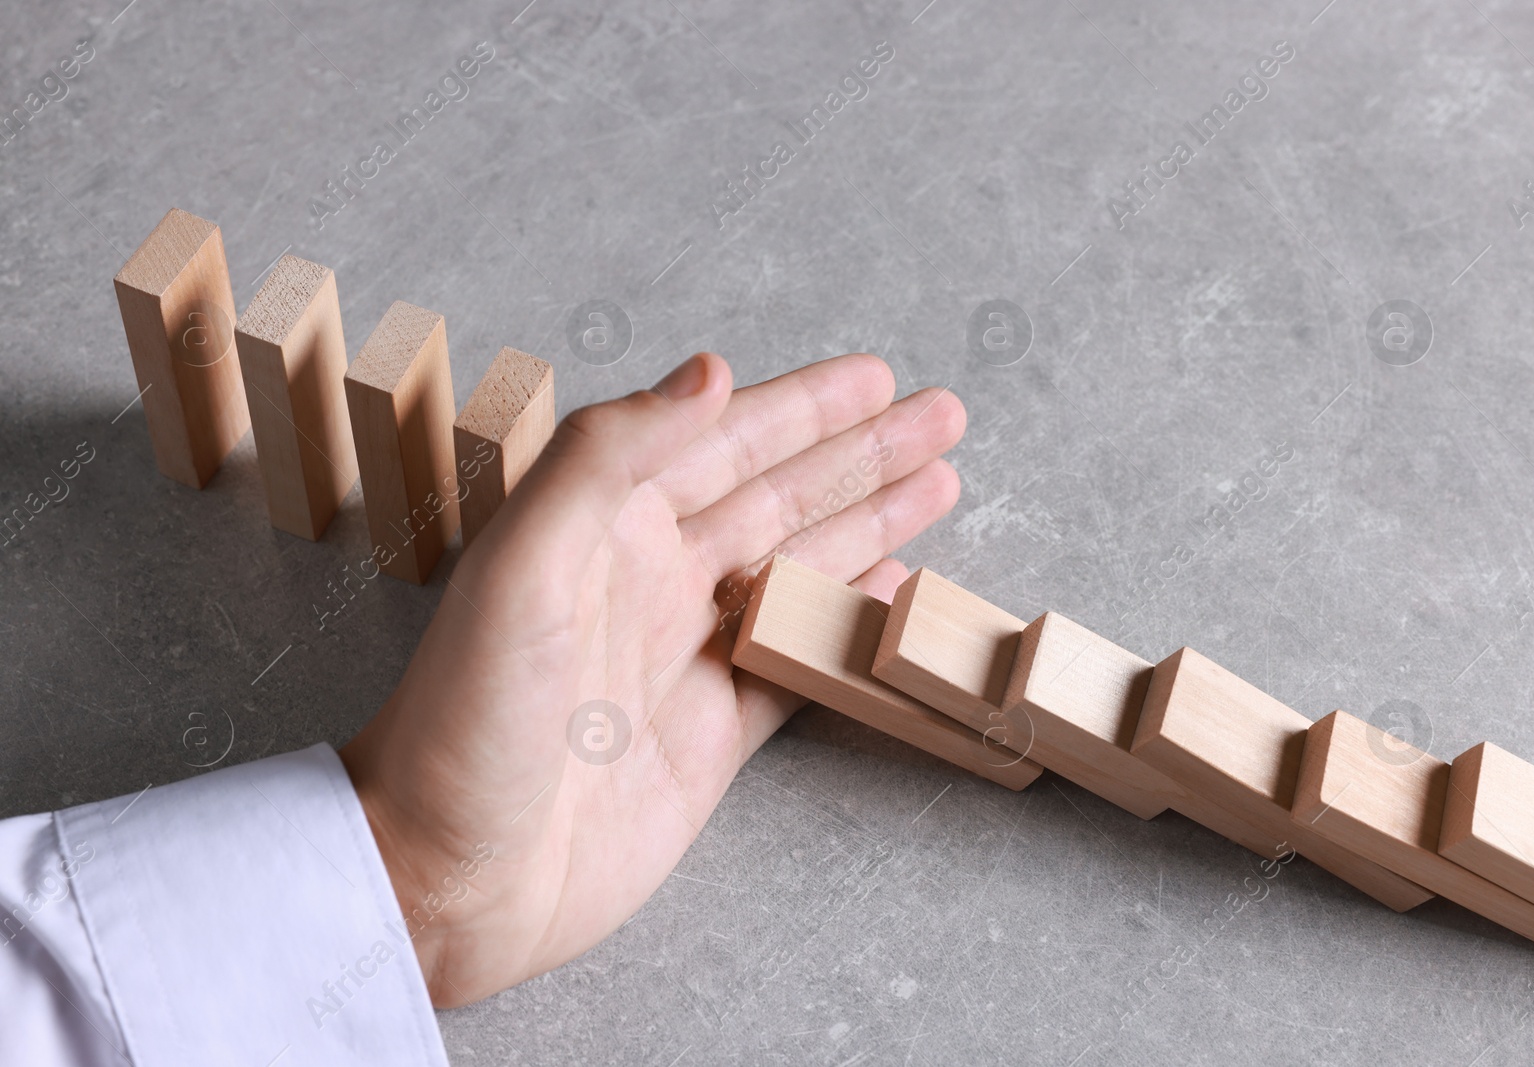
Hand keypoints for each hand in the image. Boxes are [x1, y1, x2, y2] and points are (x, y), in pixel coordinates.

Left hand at [337, 351, 965, 1005]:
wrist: (448, 881)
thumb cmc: (462, 723)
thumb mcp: (520, 569)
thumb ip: (606, 460)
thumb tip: (709, 374)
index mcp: (606, 529)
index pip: (725, 443)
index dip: (805, 408)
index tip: (877, 378)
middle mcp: (651, 582)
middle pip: (782, 497)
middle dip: (862, 455)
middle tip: (942, 416)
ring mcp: (686, 658)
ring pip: (802, 570)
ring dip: (871, 524)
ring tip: (941, 485)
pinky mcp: (711, 737)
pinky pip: (801, 664)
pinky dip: (851, 628)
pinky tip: (894, 596)